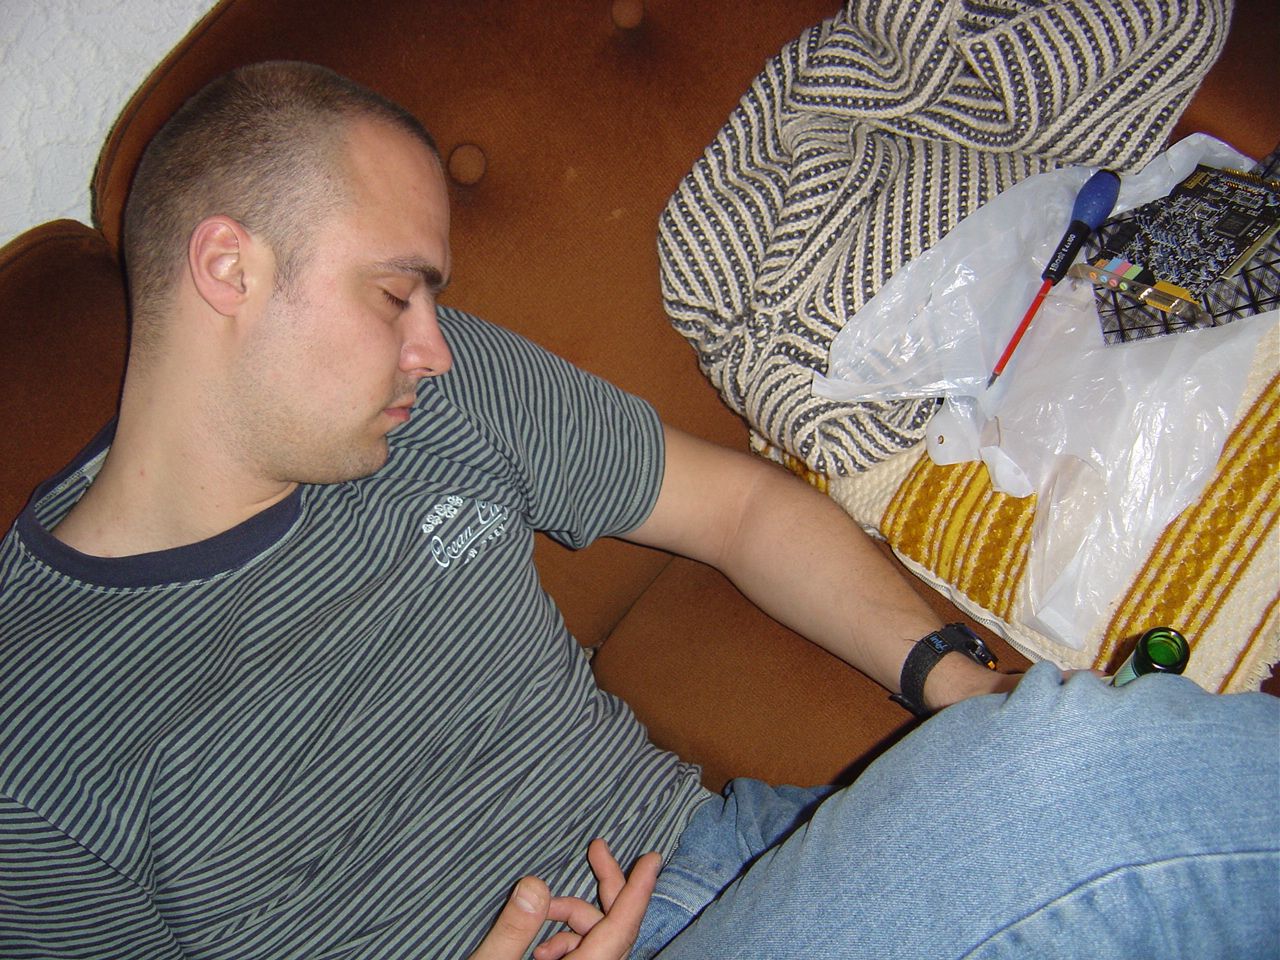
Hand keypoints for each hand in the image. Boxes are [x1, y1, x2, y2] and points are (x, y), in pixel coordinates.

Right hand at [468, 839, 661, 959]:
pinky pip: (585, 956)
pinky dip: (566, 943)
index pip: (619, 929)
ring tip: (539, 922)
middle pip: (613, 928)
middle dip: (605, 886)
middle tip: (595, 847)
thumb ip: (513, 931)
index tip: (652, 859)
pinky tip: (539, 950)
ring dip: (571, 920)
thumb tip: (537, 885)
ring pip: (597, 941)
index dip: (638, 892)